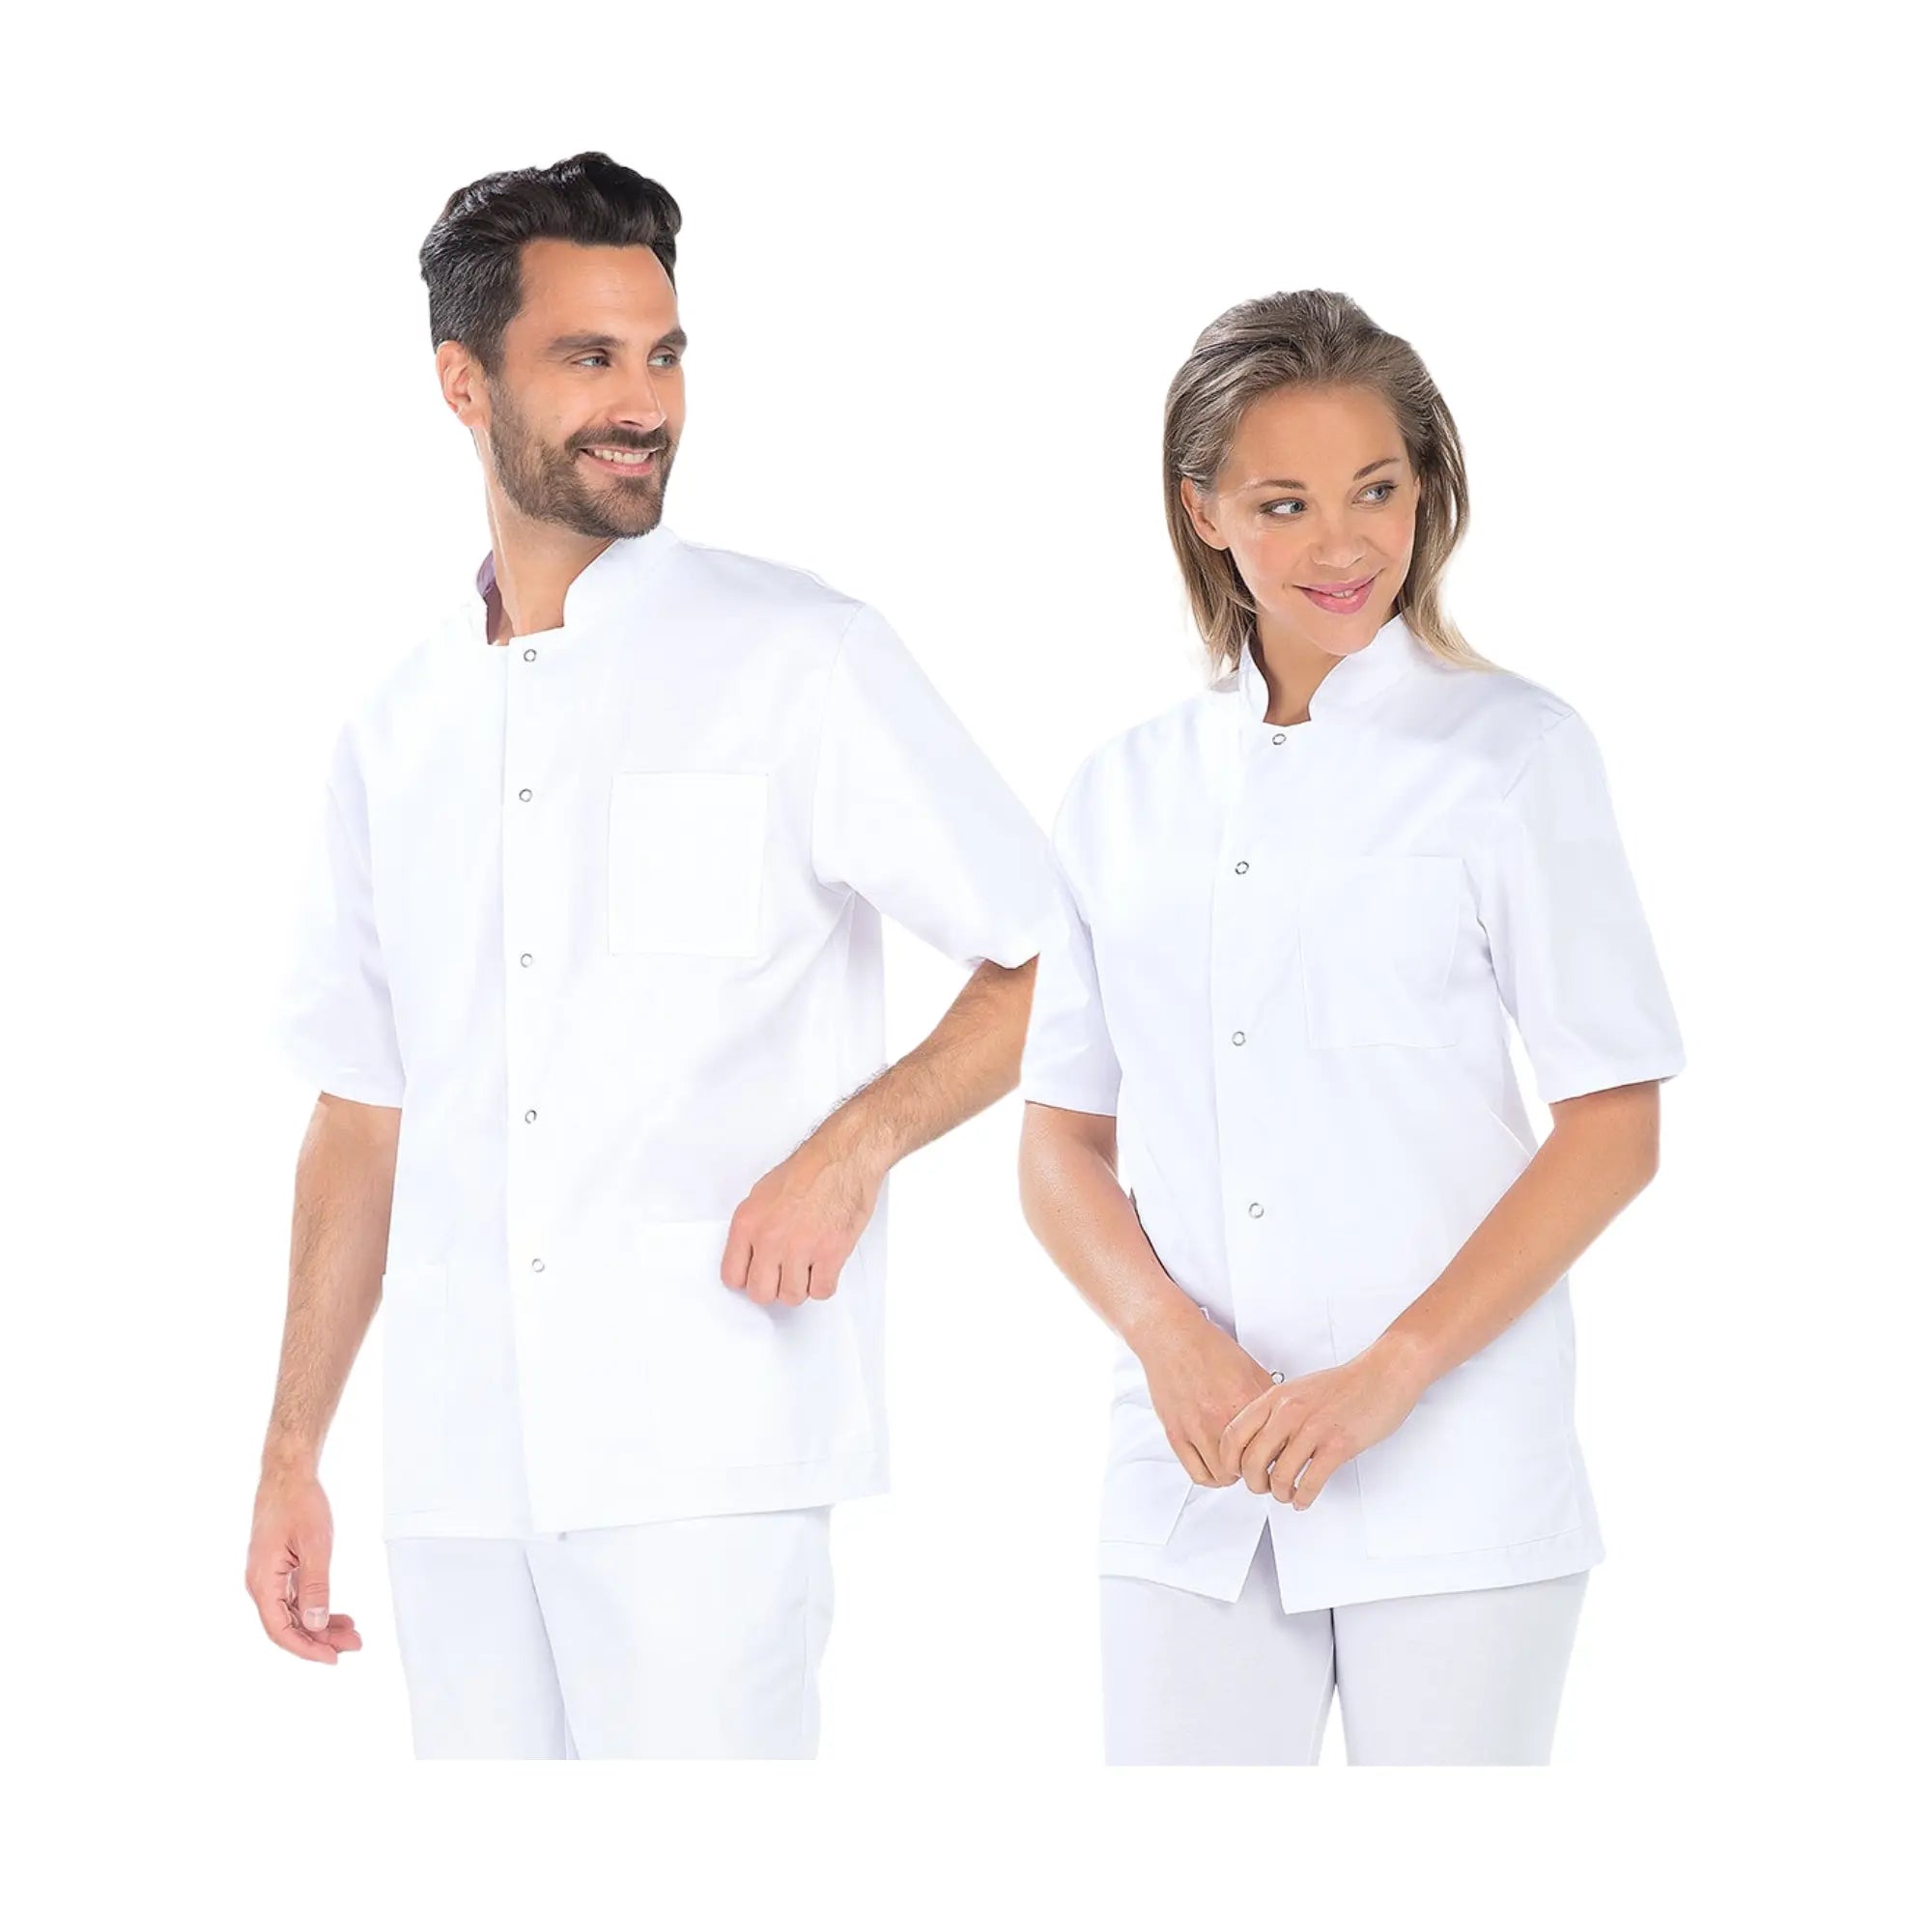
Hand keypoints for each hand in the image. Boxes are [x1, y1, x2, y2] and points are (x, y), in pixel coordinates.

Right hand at [245, 1468, 362, 1664]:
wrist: (288, 1475)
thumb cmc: (299, 1504)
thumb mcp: (315, 1546)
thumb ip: (315, 1587)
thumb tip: (315, 1625)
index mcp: (263, 1582)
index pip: (281, 1630)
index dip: (306, 1648)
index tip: (332, 1658)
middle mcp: (260, 1584)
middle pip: (288, 1626)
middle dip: (320, 1639)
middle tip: (354, 1645)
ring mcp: (268, 1577)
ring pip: (293, 1613)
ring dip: (320, 1625)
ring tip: (351, 1632)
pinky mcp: (278, 1569)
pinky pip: (294, 1598)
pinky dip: (316, 1607)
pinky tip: (336, 1614)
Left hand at [721, 1125, 885, 1305]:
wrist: (842, 1158)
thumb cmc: (808, 1170)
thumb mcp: (762, 1194)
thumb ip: (754, 1229)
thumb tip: (753, 1255)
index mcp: (748, 1224)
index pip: (732, 1277)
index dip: (749, 1279)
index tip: (759, 1275)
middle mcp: (769, 1239)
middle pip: (761, 1293)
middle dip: (775, 1287)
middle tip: (786, 1273)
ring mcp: (799, 1249)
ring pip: (792, 1297)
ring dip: (802, 1285)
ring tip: (809, 1264)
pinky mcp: (830, 1254)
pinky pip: (821, 1291)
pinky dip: (825, 1283)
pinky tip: (825, 1265)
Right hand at [1134, 1299, 1277, 1485]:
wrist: (1173, 1337)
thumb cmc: (1207, 1348)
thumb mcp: (1251, 1368)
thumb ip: (1267, 1398)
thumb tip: (1284, 1421)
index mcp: (1245, 1400)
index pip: (1273, 1446)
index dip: (1279, 1456)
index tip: (1278, 1458)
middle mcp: (1222, 1417)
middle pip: (1250, 1467)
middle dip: (1257, 1469)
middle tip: (1258, 1465)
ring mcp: (1197, 1428)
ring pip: (1224, 1476)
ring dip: (1233, 1475)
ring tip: (1236, 1466)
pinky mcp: (1177, 1434)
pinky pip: (1198, 1473)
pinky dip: (1210, 1476)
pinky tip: (1214, 1466)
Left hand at [1216, 1339, 1427, 1508]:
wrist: (1382, 1375)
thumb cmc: (1344, 1385)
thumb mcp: (1298, 1391)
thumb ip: (1276, 1413)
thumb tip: (1260, 1443)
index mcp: (1276, 1398)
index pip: (1233, 1434)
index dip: (1229, 1460)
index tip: (1234, 1472)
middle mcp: (1289, 1412)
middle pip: (1251, 1460)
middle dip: (1253, 1483)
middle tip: (1261, 1488)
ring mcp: (1313, 1429)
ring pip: (1279, 1476)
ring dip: (1280, 1494)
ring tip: (1286, 1494)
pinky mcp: (1338, 1445)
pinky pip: (1311, 1482)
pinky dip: (1303, 1498)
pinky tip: (1304, 1499)